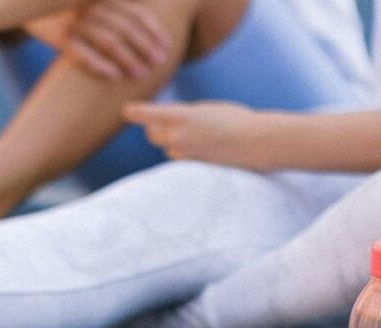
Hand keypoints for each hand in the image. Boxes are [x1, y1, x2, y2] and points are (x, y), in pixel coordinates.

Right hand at [62, 0, 170, 80]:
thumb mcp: (96, 3)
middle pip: (124, 27)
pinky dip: (99, 65)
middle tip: (158, 63)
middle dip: (144, 46)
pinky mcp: (59, 37)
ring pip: (107, 40)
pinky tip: (115, 77)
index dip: (153, 29)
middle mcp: (89, 5)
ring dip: (127, 58)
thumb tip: (149, 18)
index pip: (135, 11)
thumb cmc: (76, 12)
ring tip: (141, 74)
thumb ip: (120, 8)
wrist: (34, 8)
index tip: (167, 46)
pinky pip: (82, 54)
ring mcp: (74, 20)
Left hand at [123, 101, 269, 168]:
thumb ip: (184, 114)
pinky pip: (177, 156)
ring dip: (171, 140)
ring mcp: (183, 152)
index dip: (135, 112)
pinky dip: (182, 151)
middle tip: (169, 122)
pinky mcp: (191, 164)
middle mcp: (177, 135)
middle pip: (151, 133)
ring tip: (194, 134)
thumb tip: (168, 121)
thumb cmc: (235, 119)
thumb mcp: (205, 109)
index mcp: (181, 115)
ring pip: (165, 146)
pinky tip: (200, 146)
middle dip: (156, 128)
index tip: (126, 110)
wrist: (255, 141)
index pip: (147, 114)